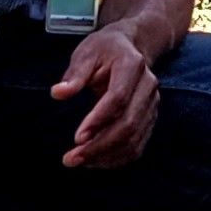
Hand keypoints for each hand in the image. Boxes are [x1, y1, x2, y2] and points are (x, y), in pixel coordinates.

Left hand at [53, 28, 161, 168]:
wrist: (131, 48)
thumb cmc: (104, 50)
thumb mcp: (86, 53)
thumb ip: (74, 74)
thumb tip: (58, 93)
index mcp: (132, 65)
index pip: (118, 98)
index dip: (98, 120)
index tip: (77, 138)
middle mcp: (148, 87)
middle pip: (129, 124)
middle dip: (100, 146)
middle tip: (72, 158)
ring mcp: (152, 105)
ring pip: (134, 139)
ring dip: (106, 156)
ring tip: (79, 161)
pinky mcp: (150, 119)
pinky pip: (137, 146)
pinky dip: (117, 159)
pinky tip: (95, 161)